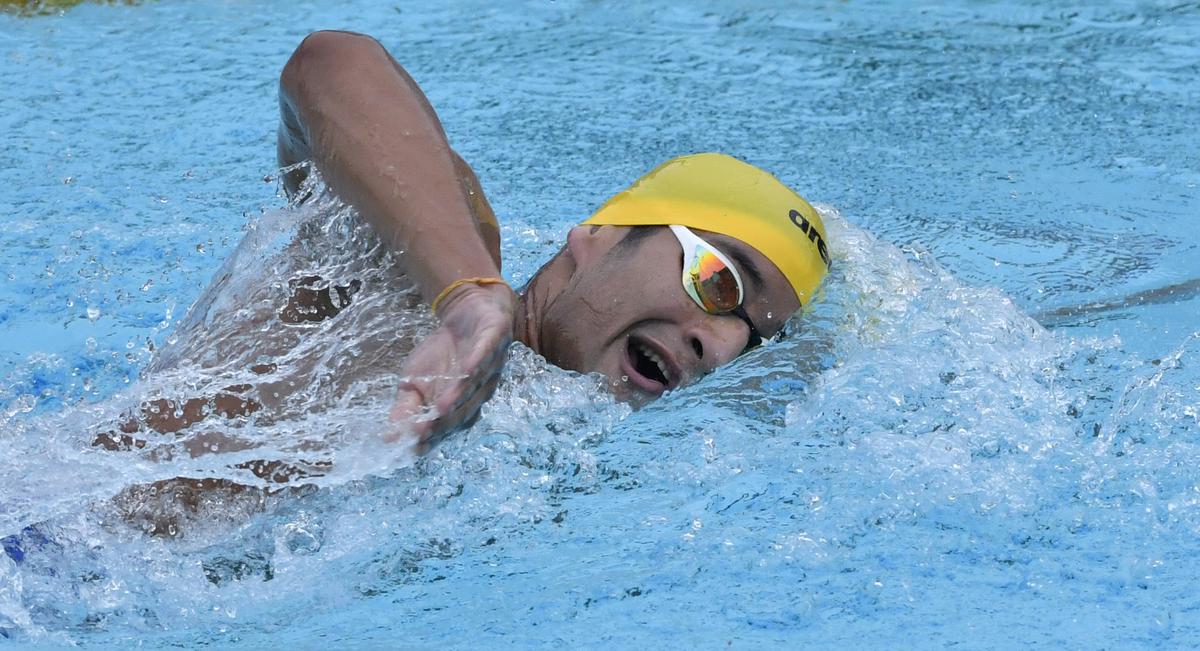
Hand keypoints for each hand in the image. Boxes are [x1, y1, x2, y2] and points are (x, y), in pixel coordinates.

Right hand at [387, 282, 514, 450]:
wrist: (469, 313)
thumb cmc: (442, 353)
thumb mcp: (415, 380)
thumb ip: (406, 408)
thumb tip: (388, 437)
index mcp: (461, 408)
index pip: (447, 427)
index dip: (432, 436)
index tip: (413, 445)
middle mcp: (479, 393)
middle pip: (463, 411)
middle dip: (444, 421)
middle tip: (424, 431)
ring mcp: (491, 367)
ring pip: (475, 385)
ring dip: (460, 395)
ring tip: (442, 406)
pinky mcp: (496, 340)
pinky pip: (488, 352)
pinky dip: (478, 361)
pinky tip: (468, 368)